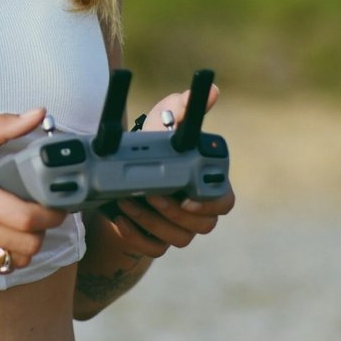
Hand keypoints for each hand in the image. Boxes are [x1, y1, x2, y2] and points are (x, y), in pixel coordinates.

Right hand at [0, 107, 66, 273]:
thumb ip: (2, 130)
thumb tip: (39, 113)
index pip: (24, 216)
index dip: (51, 214)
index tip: (58, 203)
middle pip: (27, 244)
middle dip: (44, 231)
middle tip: (44, 215)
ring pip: (15, 260)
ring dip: (28, 245)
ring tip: (24, 227)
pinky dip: (7, 256)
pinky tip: (2, 237)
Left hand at [106, 78, 233, 256]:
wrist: (115, 172)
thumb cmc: (149, 144)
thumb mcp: (161, 121)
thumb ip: (182, 107)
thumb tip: (211, 90)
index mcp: (205, 183)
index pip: (224, 201)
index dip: (210, 203)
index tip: (187, 197)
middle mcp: (196, 210)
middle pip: (202, 225)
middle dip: (173, 212)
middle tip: (148, 193)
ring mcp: (178, 229)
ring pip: (177, 239)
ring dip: (151, 221)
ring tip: (127, 200)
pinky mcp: (155, 242)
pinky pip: (153, 249)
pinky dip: (136, 236)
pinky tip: (120, 218)